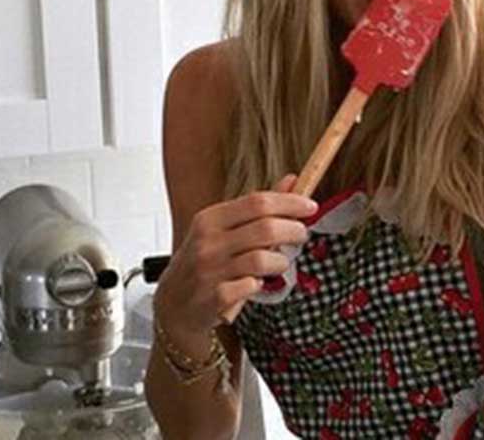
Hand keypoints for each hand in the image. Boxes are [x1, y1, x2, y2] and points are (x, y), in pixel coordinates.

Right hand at [153, 174, 314, 341]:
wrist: (173, 303)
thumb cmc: (202, 261)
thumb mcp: (222, 229)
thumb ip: (257, 207)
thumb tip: (291, 180)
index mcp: (210, 219)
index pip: (258, 202)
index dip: (289, 203)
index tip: (310, 206)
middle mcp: (208, 242)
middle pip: (266, 228)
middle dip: (293, 231)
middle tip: (301, 235)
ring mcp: (209, 270)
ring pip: (262, 259)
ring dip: (280, 261)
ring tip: (279, 262)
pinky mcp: (213, 298)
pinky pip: (250, 287)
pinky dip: (259, 285)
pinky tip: (256, 284)